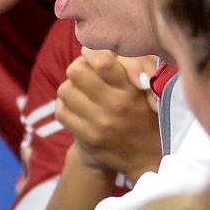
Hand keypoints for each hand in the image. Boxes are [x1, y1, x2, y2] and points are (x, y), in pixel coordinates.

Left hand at [55, 48, 160, 183]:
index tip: (92, 54)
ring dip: (71, 87)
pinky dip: (65, 106)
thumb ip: (132, 65)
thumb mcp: (148, 88)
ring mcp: (100, 124)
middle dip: (78, 67)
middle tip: (85, 72)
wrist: (145, 158)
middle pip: (76, 72)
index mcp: (132, 90)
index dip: (91, 52)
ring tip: (82, 91)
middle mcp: (116, 106)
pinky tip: (77, 107)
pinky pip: (61, 111)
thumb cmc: (146, 113)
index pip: (102, 62)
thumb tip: (100, 51)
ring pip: (64, 90)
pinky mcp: (88, 138)